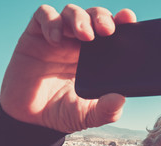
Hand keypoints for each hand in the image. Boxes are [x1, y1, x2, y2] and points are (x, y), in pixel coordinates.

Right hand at [0, 4, 136, 132]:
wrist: (31, 119)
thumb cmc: (63, 112)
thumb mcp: (88, 115)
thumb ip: (106, 110)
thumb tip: (120, 99)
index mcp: (99, 56)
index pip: (114, 30)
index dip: (122, 20)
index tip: (129, 18)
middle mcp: (79, 42)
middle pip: (94, 15)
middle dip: (102, 17)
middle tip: (107, 30)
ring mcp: (58, 38)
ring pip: (72, 12)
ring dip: (80, 18)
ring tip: (85, 35)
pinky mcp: (35, 36)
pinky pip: (44, 16)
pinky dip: (51, 22)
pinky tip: (55, 40)